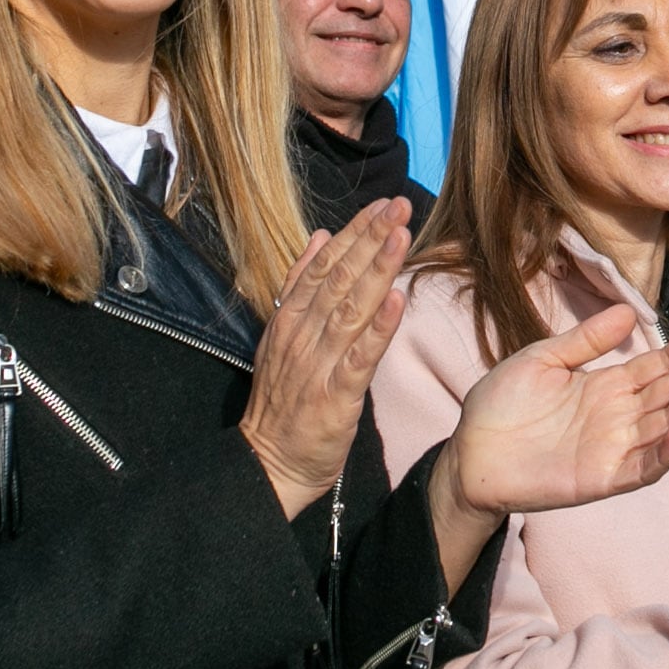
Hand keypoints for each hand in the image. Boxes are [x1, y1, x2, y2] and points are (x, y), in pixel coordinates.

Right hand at [239, 199, 413, 518]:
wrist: (268, 463)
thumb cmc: (283, 401)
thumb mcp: (282, 334)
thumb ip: (301, 285)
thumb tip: (322, 236)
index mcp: (290, 318)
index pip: (325, 264)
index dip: (355, 232)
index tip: (381, 205)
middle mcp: (302, 334)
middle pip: (340, 278)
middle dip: (372, 239)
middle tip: (400, 206)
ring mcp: (318, 363)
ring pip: (351, 308)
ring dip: (377, 269)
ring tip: (401, 236)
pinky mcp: (335, 395)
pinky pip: (359, 357)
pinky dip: (378, 327)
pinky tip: (397, 300)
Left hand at [429, 307, 668, 579]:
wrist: (469, 451)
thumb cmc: (501, 404)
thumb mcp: (542, 359)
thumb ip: (585, 340)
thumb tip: (629, 312)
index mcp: (608, 386)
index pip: (658, 364)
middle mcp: (620, 416)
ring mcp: (614, 448)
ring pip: (665, 424)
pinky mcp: (602, 478)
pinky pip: (642, 467)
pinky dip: (663, 453)